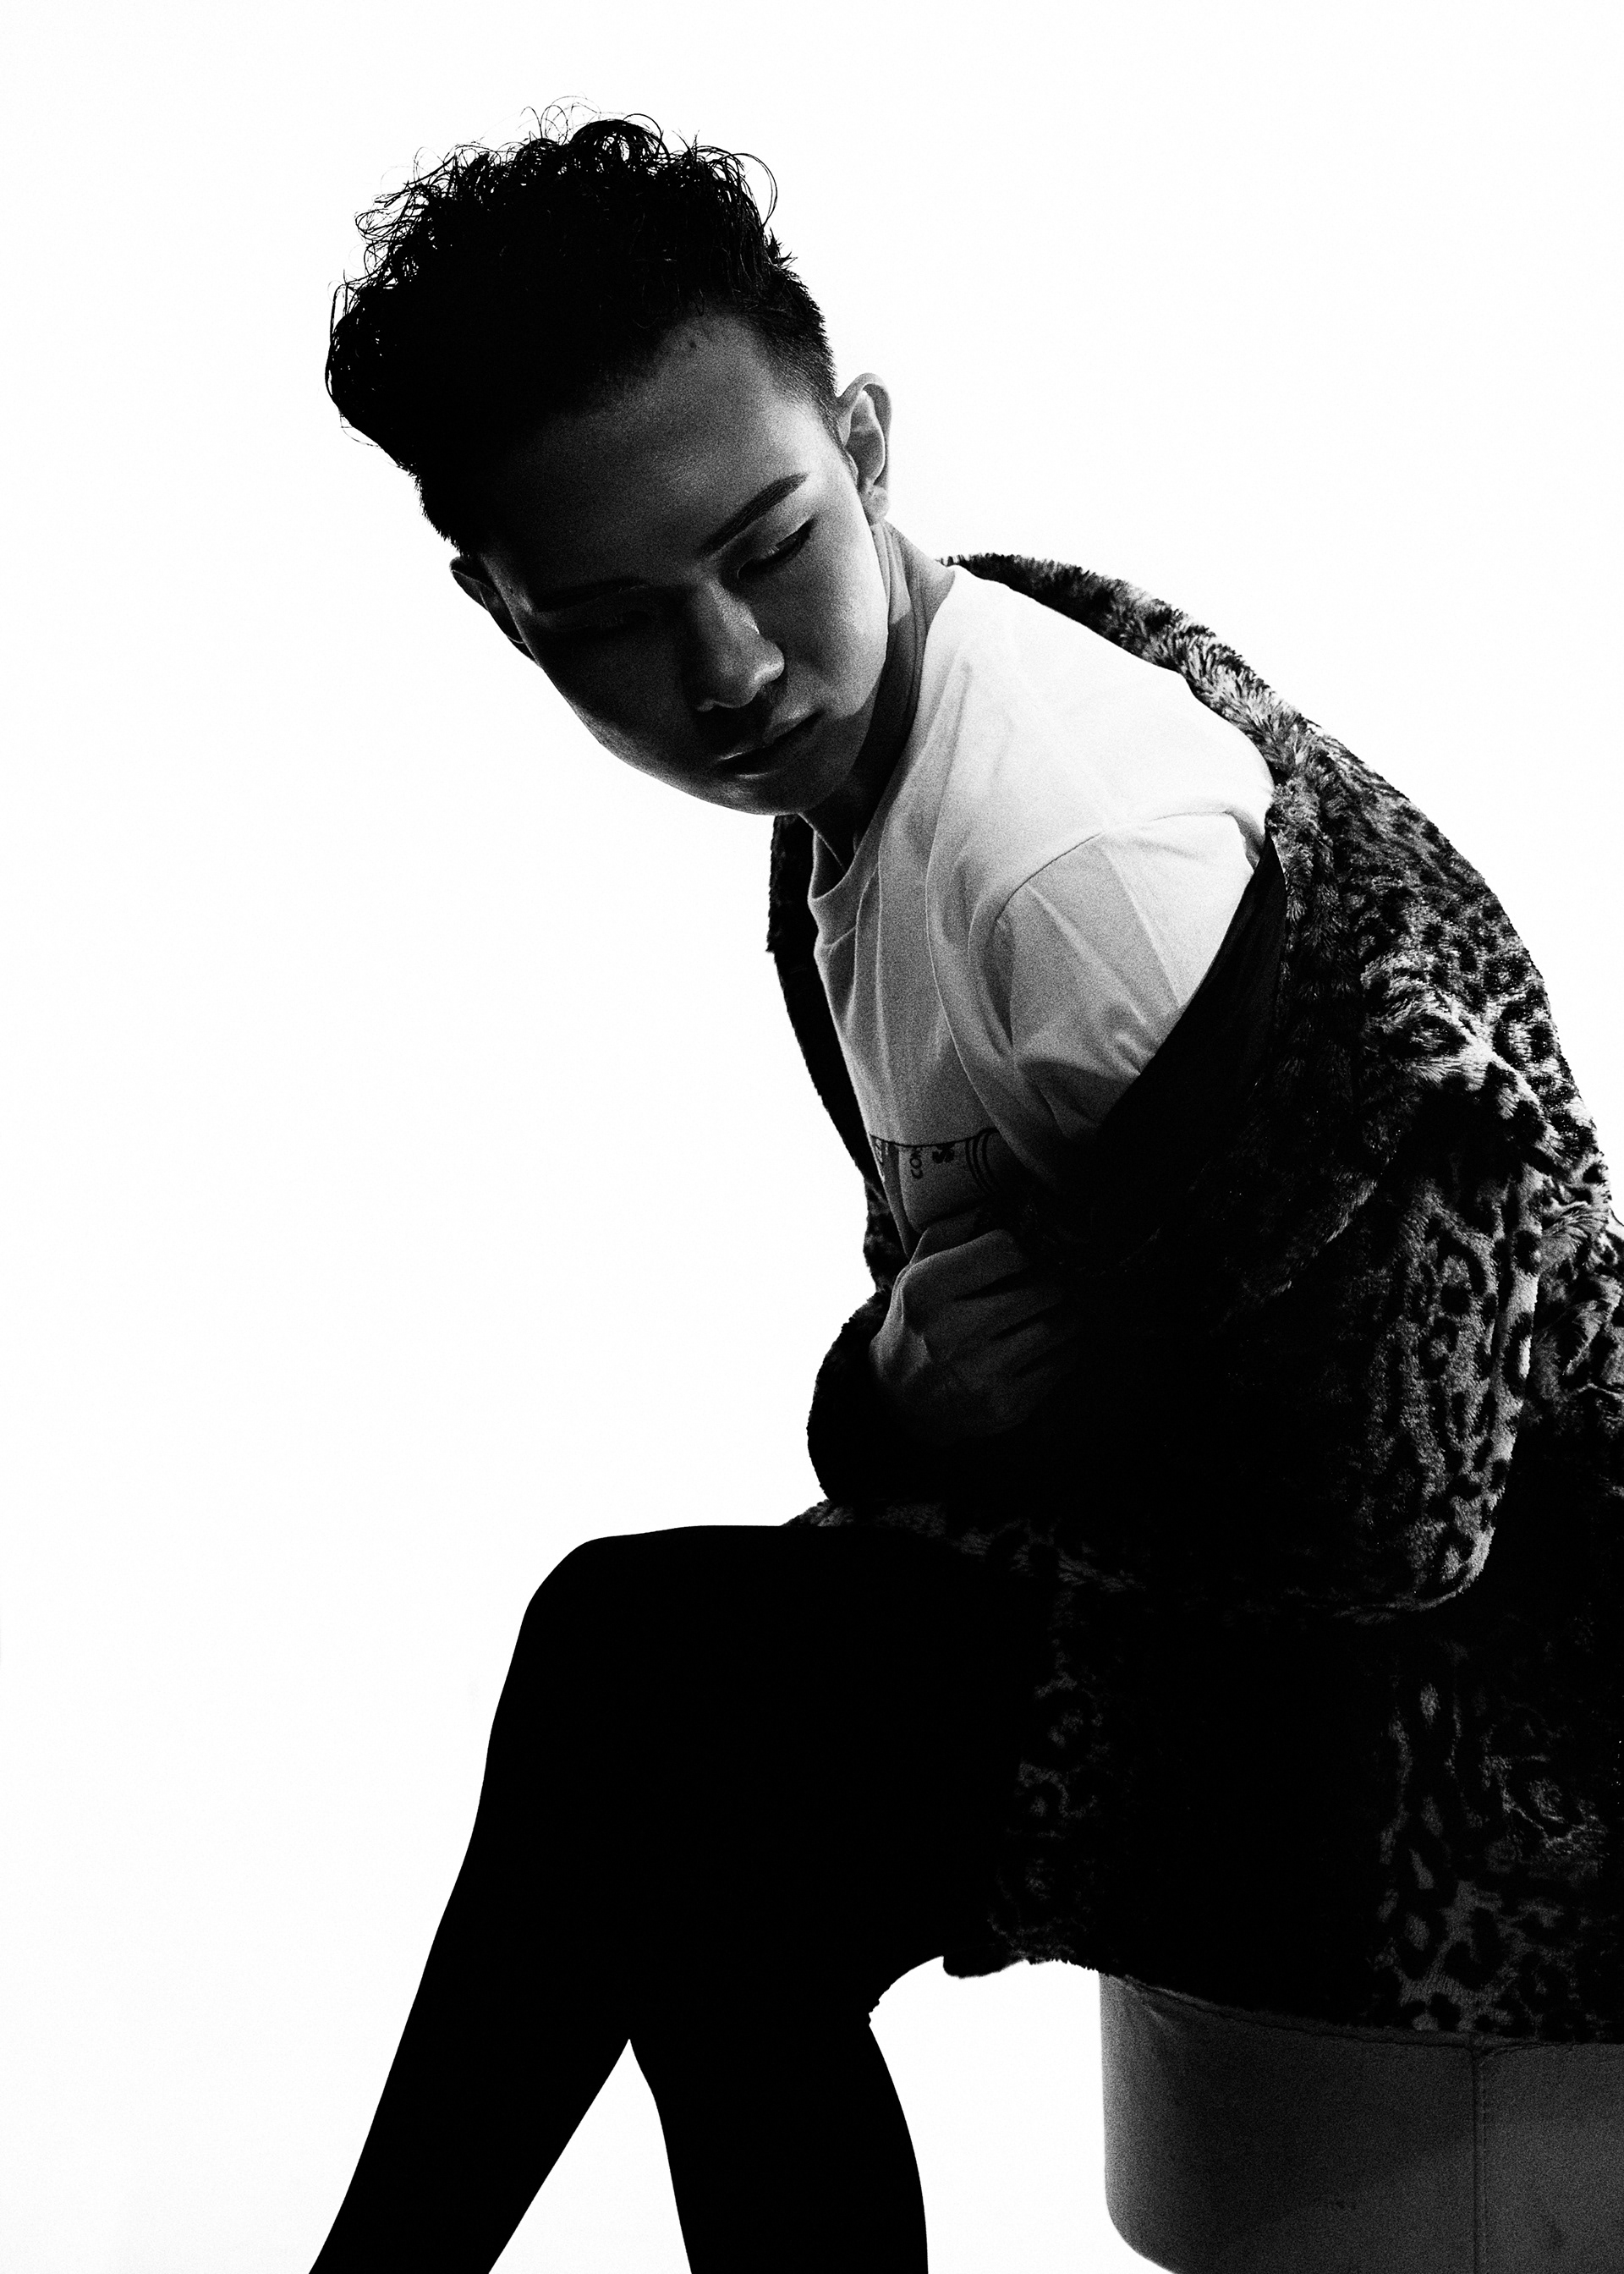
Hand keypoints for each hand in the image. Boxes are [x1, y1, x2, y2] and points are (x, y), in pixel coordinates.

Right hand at [868, 1205, 1079, 1444]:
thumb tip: (1008, 1197)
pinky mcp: (1007, 1407)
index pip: (1007, 1249)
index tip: (1021, 1253)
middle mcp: (951, 1334)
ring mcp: (981, 1375)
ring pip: (1060, 1325)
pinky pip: (1063, 1362)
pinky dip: (1066, 1346)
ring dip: (1066, 1311)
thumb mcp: (917, 1268)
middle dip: (1052, 1279)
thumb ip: (956, 1228)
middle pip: (1042, 1288)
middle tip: (1047, 1278)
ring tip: (1052, 1307)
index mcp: (926, 1290)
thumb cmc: (919, 1319)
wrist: (903, 1400)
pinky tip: (1047, 1342)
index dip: (1023, 1247)